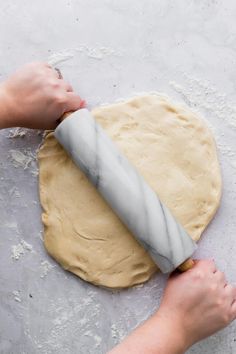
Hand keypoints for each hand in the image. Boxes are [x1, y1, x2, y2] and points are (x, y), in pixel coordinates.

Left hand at [0, 62, 84, 128]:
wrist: (8, 104)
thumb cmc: (27, 116)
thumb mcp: (51, 123)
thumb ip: (68, 116)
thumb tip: (82, 105)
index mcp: (62, 100)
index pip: (78, 100)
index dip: (72, 104)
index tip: (65, 106)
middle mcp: (57, 86)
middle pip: (69, 88)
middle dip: (64, 94)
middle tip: (51, 100)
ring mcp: (47, 74)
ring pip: (59, 79)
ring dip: (55, 84)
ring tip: (43, 91)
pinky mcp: (38, 66)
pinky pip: (49, 69)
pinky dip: (46, 75)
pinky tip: (38, 83)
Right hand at [110, 260, 235, 353]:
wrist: (175, 325)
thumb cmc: (173, 303)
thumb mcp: (174, 277)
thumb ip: (186, 268)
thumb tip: (193, 263)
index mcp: (200, 274)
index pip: (210, 263)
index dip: (203, 268)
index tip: (200, 273)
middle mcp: (213, 285)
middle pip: (220, 274)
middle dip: (212, 278)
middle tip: (204, 286)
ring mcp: (222, 300)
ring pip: (230, 287)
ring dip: (223, 289)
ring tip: (213, 295)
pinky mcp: (227, 314)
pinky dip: (231, 302)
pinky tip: (222, 303)